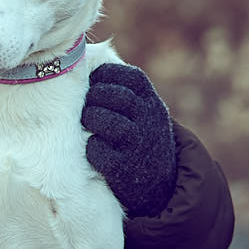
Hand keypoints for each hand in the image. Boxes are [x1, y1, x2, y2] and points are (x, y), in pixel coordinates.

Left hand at [82, 63, 176, 216]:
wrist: (161, 184)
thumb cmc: (141, 139)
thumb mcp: (145, 113)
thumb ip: (126, 92)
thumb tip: (88, 63)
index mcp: (152, 103)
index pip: (132, 77)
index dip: (107, 75)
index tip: (94, 81)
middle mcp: (149, 121)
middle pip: (119, 97)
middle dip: (96, 96)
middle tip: (86, 104)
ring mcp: (138, 145)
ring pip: (109, 122)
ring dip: (91, 119)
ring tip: (87, 123)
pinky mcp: (124, 169)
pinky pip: (100, 151)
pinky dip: (92, 148)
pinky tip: (93, 148)